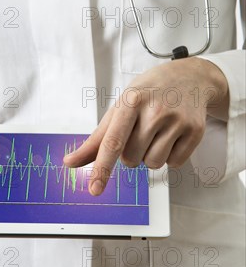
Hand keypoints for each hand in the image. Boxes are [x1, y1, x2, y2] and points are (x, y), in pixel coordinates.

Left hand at [63, 57, 228, 195]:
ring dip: (150, 156)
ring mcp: (177, 120)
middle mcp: (154, 109)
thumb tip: (70, 162)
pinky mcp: (195, 131)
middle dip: (131, 152)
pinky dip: (170, 155)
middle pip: (131, 158)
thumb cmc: (149, 92)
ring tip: (156, 132)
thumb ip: (97, 138)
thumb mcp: (121, 105)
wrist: (190, 77)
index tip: (94, 189)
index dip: (102, 167)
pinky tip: (172, 134)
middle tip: (140, 130)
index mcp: (131, 100)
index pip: (113, 141)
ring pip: (152, 164)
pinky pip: (174, 163)